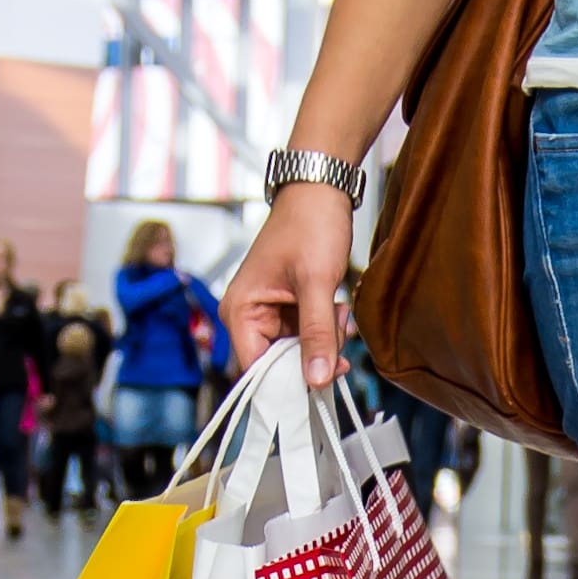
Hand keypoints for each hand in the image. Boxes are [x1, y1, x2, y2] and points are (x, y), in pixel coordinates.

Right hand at [221, 182, 354, 385]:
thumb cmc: (309, 225)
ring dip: (324, 339)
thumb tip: (316, 380)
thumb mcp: (317, 283)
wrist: (320, 192)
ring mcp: (267, 313)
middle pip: (279, 363)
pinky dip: (325, 328)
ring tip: (337, 310)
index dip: (287, 382)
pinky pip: (306, 335)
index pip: (256, 369)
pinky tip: (336, 308)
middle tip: (337, 332)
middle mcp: (247, 316)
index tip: (318, 386)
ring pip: (298, 351)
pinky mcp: (286, 308)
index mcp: (239, 311)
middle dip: (313, 353)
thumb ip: (317, 334)